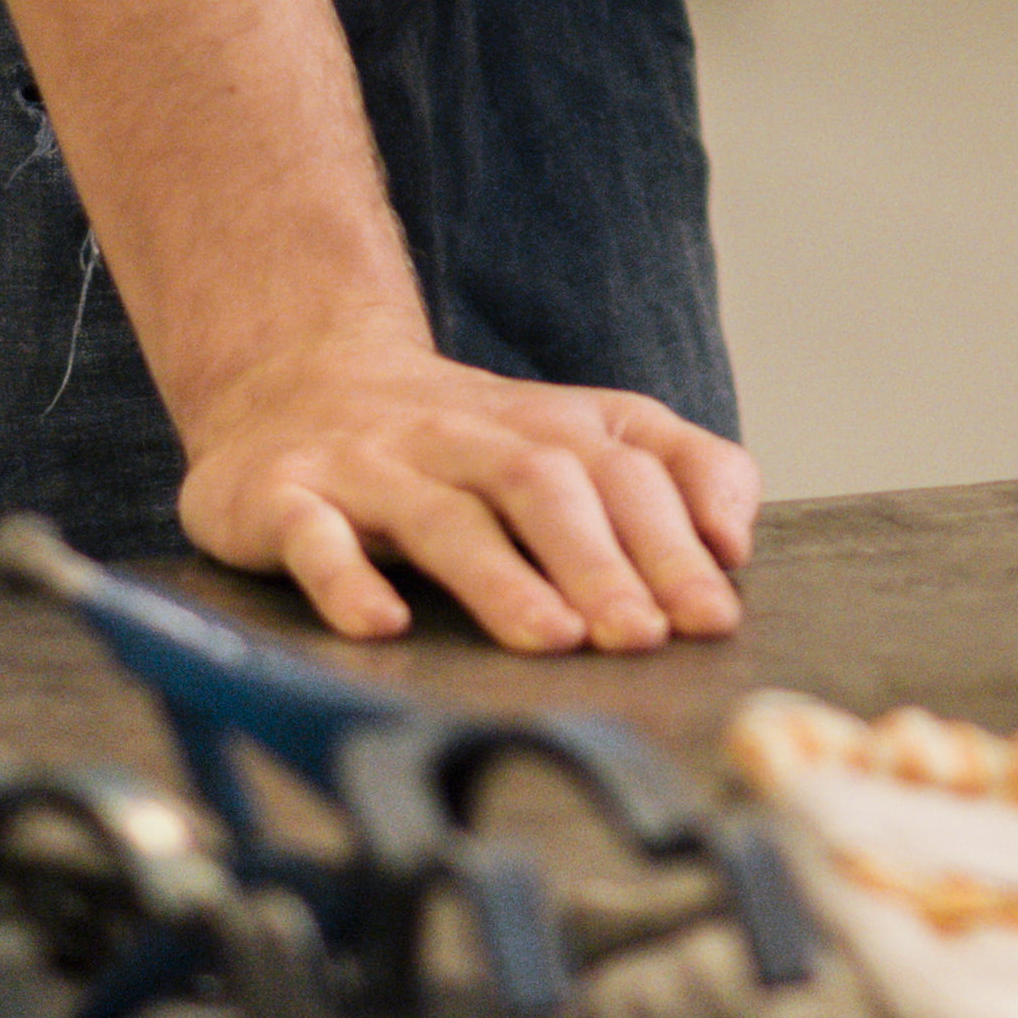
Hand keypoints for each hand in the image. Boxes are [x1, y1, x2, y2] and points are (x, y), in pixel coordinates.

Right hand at [172, 326, 761, 648]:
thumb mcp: (572, 437)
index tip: (712, 614)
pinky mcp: (284, 496)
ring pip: (443, 515)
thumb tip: (733, 542)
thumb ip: (669, 472)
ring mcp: (372, 464)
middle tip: (643, 638)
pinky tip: (382, 625)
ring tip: (553, 640)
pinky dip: (347, 580)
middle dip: (603, 563)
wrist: (292, 377)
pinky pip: (314, 534)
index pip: (626, 468)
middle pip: (544, 485)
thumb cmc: (458, 440)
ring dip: (502, 579)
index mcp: (544, 424)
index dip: (674, 538)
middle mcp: (464, 436)